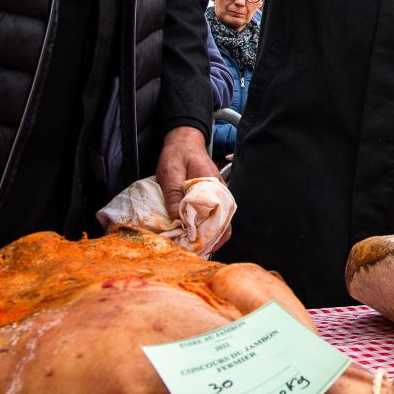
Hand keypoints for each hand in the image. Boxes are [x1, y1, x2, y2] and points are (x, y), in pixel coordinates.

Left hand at [157, 127, 229, 252]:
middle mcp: (219, 194)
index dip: (210, 236)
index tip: (195, 246)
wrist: (183, 141)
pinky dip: (201, 228)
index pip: (220, 218)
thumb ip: (174, 194)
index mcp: (213, 187)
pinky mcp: (209, 199)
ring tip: (189, 248)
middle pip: (222, 225)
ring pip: (217, 223)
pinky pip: (209, 217)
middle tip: (191, 252)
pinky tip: (188, 235)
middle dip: (209, 241)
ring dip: (205, 236)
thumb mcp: (170, 172)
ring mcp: (216, 196)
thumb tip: (177, 219)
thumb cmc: (178, 154)